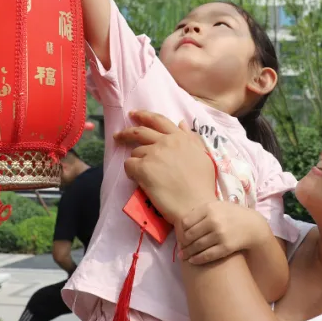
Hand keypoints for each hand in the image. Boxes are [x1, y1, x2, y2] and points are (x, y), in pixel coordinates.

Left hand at [114, 110, 216, 224]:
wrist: (196, 205)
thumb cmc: (203, 184)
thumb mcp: (203, 156)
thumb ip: (191, 138)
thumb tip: (181, 123)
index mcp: (180, 138)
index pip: (158, 120)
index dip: (144, 116)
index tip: (134, 115)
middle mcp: (166, 141)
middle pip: (140, 131)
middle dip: (127, 132)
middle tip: (118, 135)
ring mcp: (154, 154)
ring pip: (135, 152)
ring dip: (136, 160)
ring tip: (141, 173)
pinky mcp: (143, 168)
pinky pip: (129, 165)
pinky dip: (130, 172)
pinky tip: (137, 179)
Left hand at [178, 201, 268, 264]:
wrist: (252, 226)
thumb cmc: (232, 214)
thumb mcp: (218, 206)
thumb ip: (201, 211)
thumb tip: (182, 223)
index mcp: (209, 208)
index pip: (186, 222)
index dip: (181, 230)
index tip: (180, 235)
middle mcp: (213, 221)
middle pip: (189, 235)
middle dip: (183, 243)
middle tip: (180, 248)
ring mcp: (219, 235)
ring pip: (196, 247)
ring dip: (187, 253)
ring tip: (183, 256)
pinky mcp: (225, 247)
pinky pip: (207, 255)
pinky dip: (197, 259)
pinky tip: (192, 261)